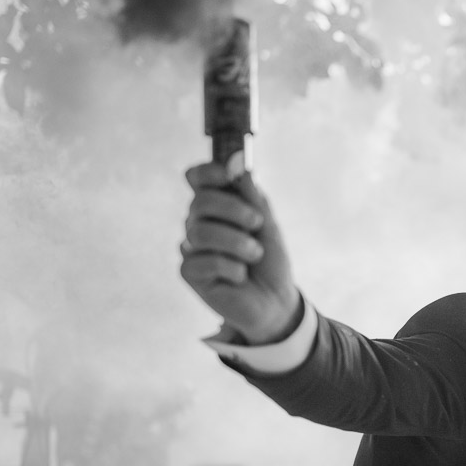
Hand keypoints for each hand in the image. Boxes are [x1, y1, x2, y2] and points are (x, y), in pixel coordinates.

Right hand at [180, 163, 300, 343]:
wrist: (276, 301)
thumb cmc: (270, 262)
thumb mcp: (267, 225)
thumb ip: (253, 197)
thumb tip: (240, 165)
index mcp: (216, 207)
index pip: (196, 178)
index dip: (207, 172)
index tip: (228, 175)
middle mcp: (199, 223)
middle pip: (199, 201)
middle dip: (233, 210)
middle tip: (257, 224)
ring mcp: (191, 248)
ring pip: (200, 231)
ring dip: (237, 242)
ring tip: (255, 254)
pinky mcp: (189, 273)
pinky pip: (202, 260)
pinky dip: (231, 267)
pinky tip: (240, 277)